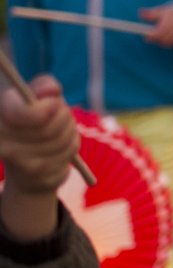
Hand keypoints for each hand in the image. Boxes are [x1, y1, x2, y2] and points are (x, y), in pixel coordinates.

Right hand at [0, 77, 78, 196]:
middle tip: (63, 115)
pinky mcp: (38, 181)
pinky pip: (67, 158)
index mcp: (0, 121)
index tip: (56, 103)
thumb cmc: (32, 122)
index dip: (46, 108)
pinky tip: (60, 149)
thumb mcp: (34, 98)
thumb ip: (43, 86)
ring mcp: (19, 166)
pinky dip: (70, 150)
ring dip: (70, 134)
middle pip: (51, 128)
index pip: (25, 115)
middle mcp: (3, 146)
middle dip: (64, 118)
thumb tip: (52, 91)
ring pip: (62, 143)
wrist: (24, 167)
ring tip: (62, 132)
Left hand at [139, 5, 172, 46]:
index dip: (151, 36)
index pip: (158, 31)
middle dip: (156, 39)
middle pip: (163, 37)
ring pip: (168, 41)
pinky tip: (165, 39)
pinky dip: (168, 43)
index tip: (146, 37)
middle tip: (150, 38)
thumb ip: (152, 13)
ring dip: (161, 41)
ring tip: (158, 37)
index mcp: (170, 19)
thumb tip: (140, 13)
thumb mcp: (163, 11)